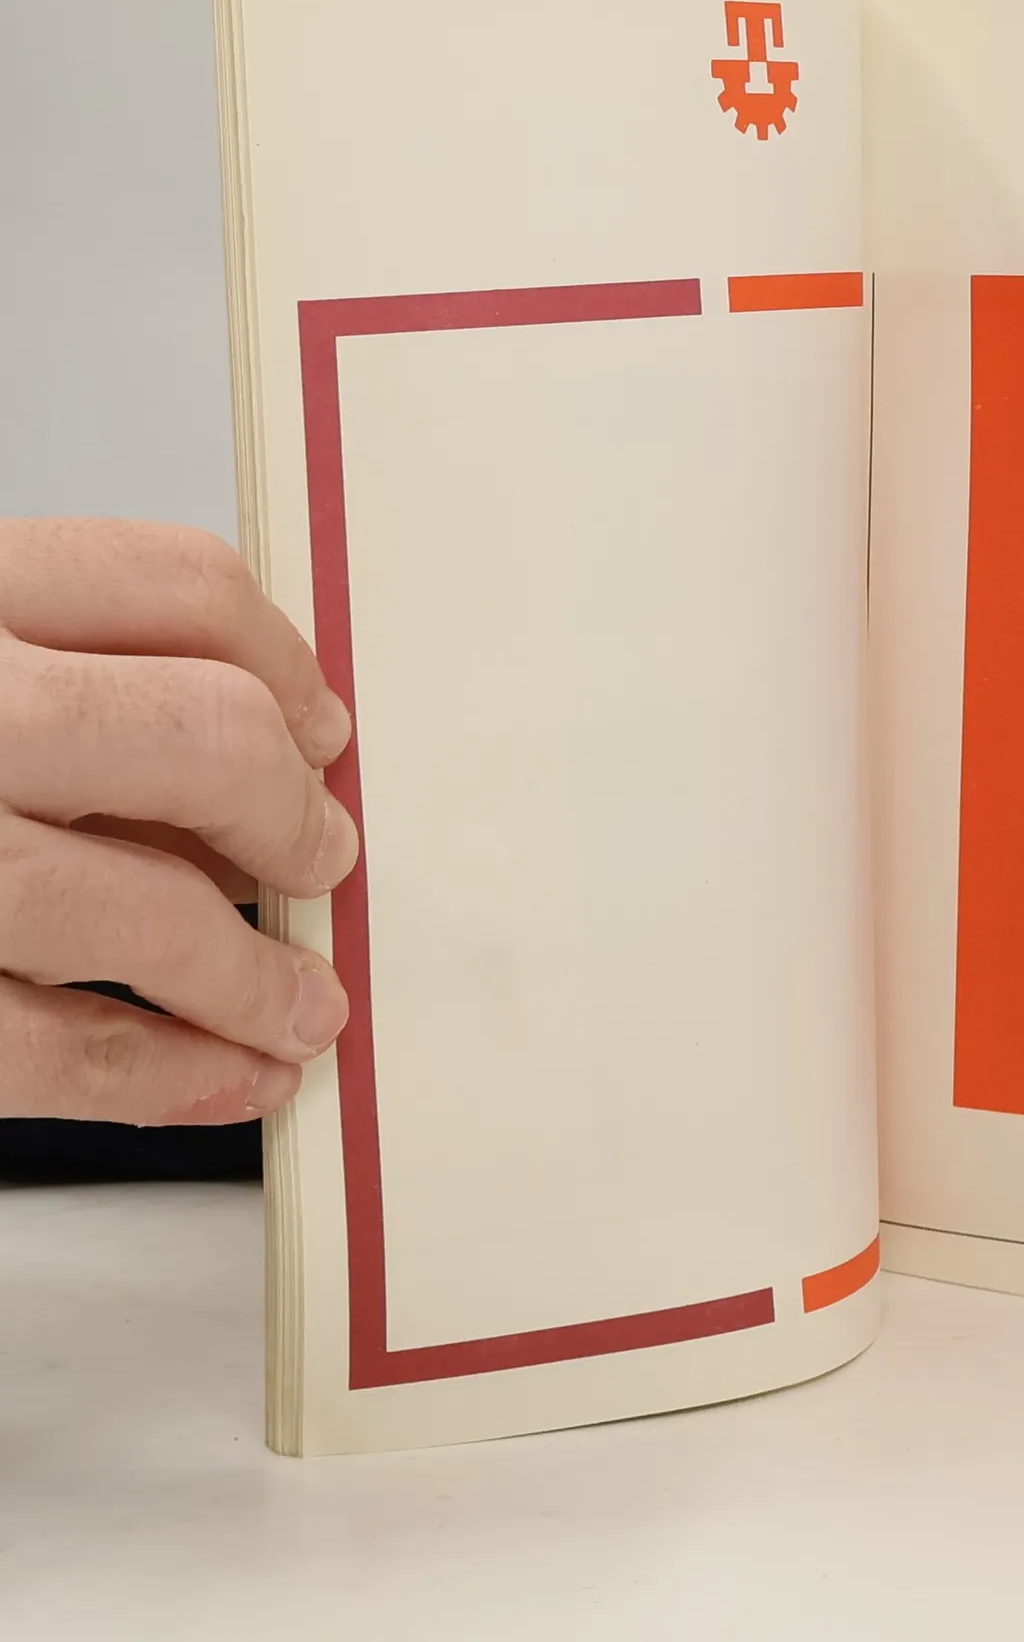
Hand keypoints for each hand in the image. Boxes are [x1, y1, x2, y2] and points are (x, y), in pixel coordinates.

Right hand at [0, 519, 358, 1124]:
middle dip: (290, 814)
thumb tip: (260, 741)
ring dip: (255, 978)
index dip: (281, 665)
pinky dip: (170, 1078)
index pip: (175, 586)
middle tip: (322, 859)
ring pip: (149, 912)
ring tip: (306, 1005)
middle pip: (201, 736)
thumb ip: (65, 672)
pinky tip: (227, 1077)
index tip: (322, 730)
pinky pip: (59, 1049)